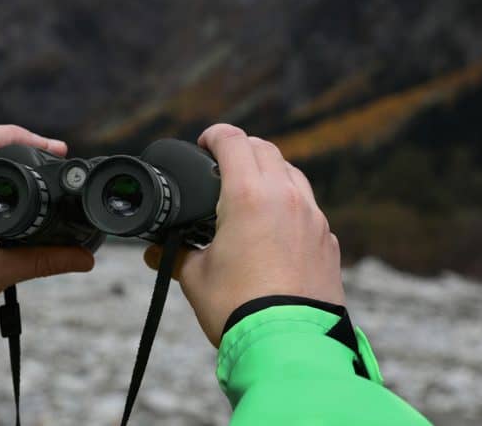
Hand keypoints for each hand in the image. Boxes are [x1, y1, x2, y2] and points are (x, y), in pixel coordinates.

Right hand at [144, 124, 344, 346]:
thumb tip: (154, 253)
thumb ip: (174, 256)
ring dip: (269, 170)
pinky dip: (290, 202)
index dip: (214, 135)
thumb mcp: (196, 278)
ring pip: (291, 173)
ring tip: (251, 189)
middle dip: (241, 148)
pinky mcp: (327, 240)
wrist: (288, 347)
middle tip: (222, 164)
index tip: (203, 143)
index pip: (232, 141)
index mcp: (248, 196)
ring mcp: (312, 217)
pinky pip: (308, 206)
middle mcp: (285, 197)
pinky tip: (276, 225)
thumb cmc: (238, 309)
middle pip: (265, 149)